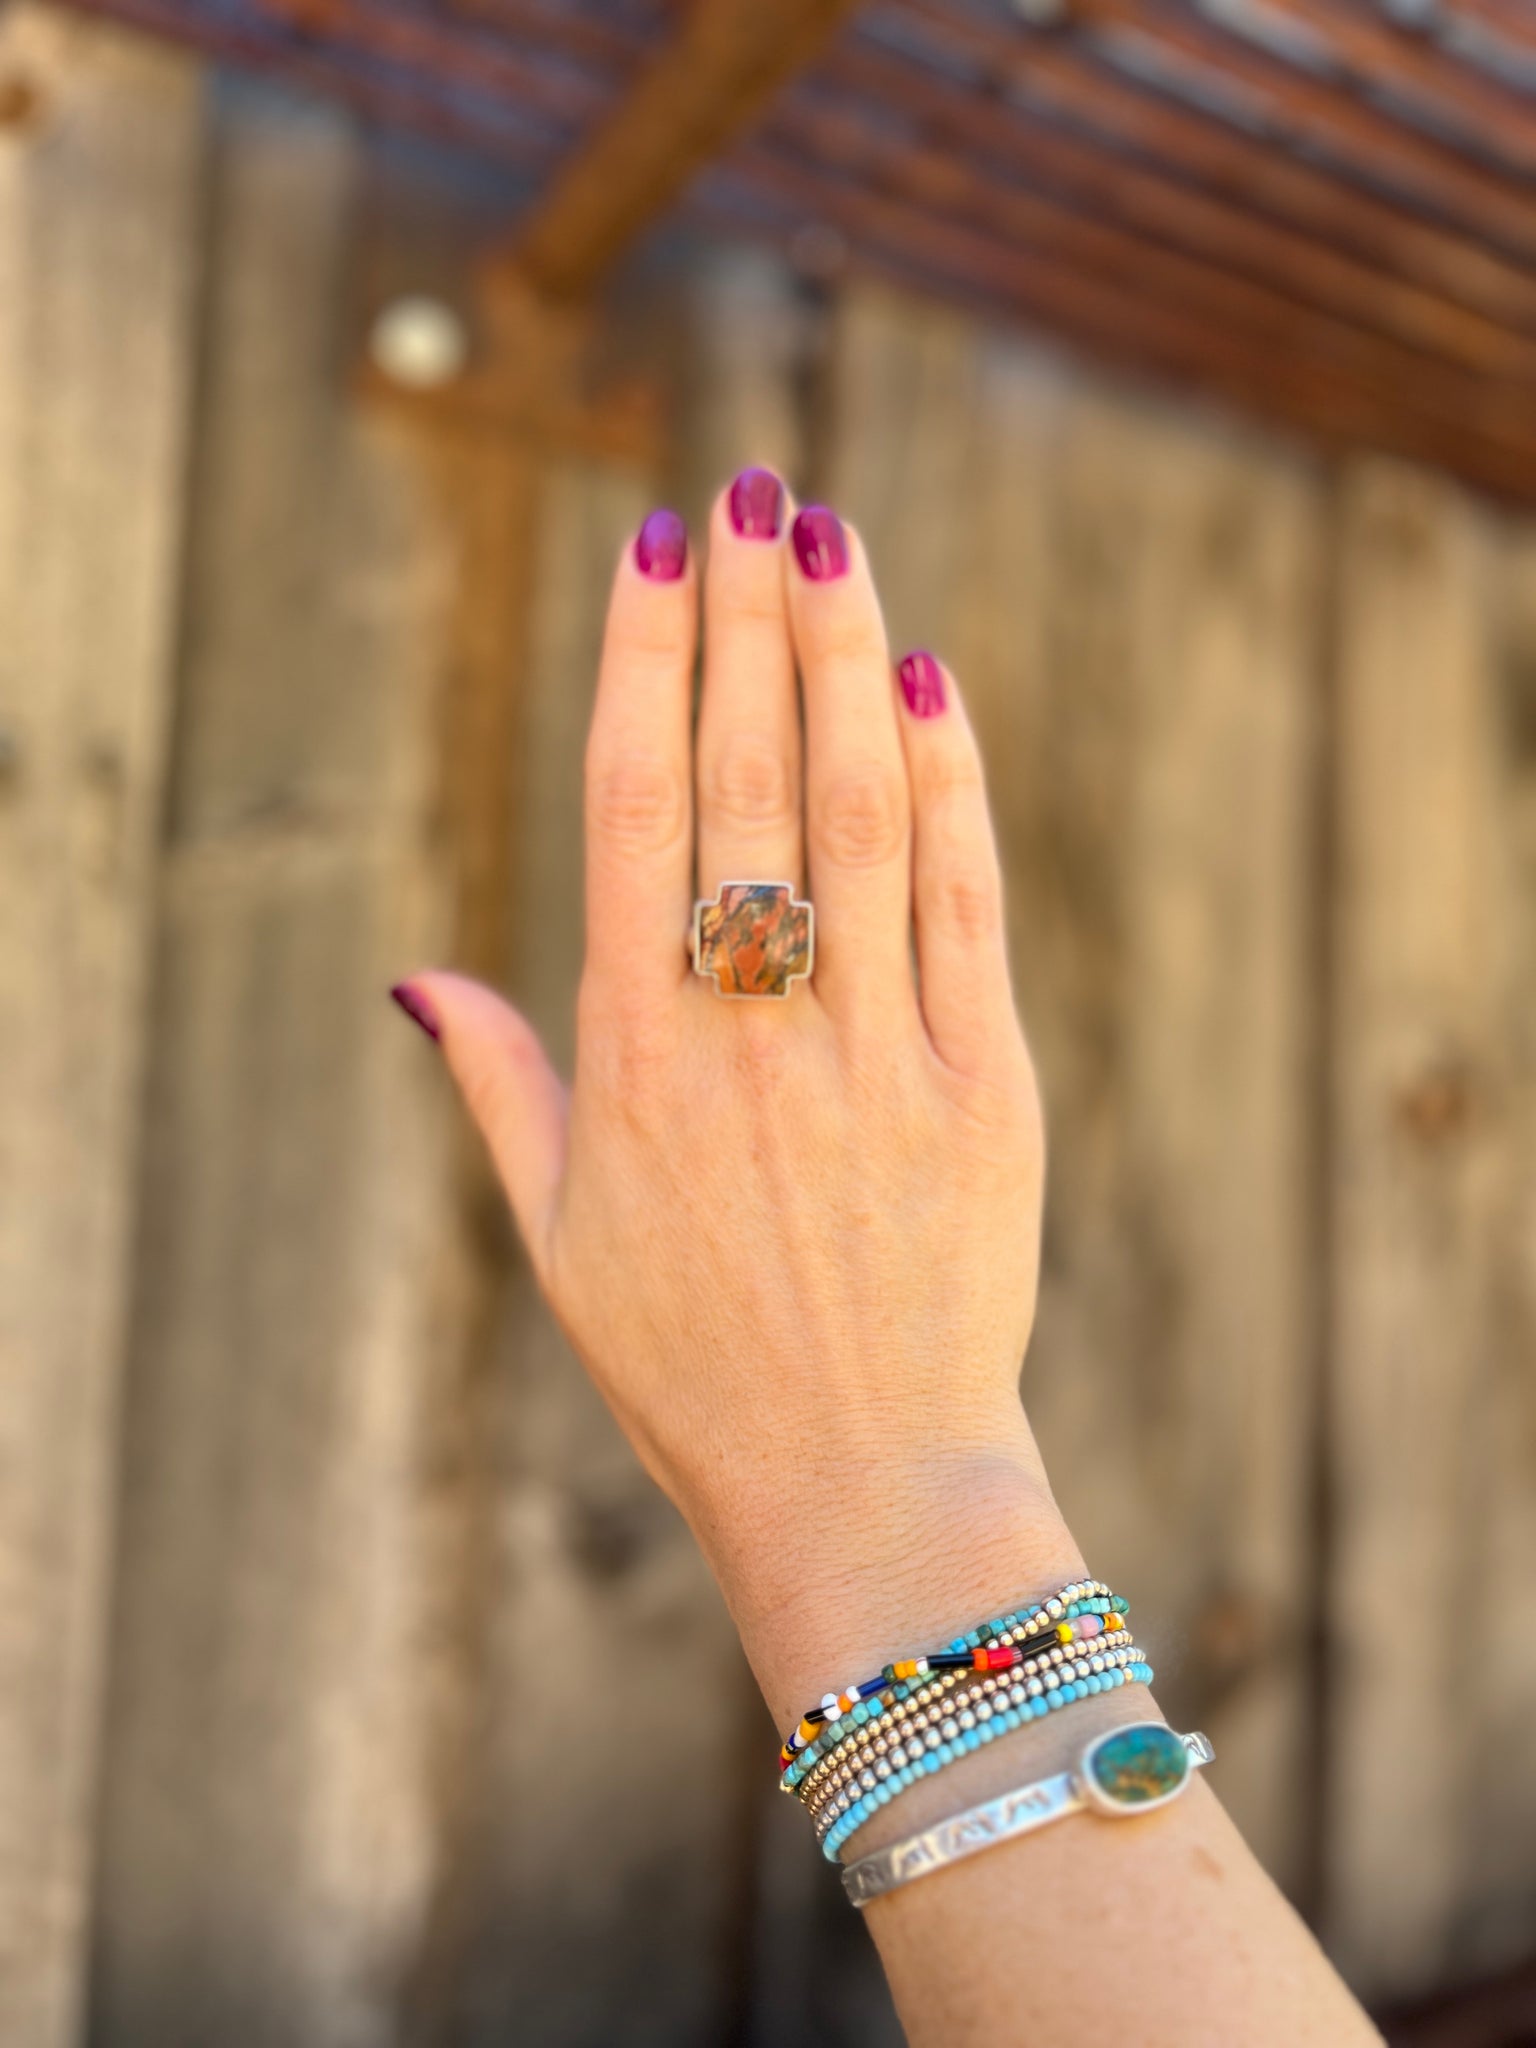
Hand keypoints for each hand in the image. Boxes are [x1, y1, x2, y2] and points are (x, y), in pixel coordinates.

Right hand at [396, 473, 1080, 1724]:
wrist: (860, 1484)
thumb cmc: (692, 1365)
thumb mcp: (558, 1232)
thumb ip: (496, 1084)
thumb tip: (412, 977)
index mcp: (634, 1057)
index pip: (633, 809)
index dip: (644, 663)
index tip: (654, 549)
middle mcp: (750, 1033)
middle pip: (746, 778)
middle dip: (747, 618)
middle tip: (753, 489)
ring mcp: (876, 1052)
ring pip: (860, 814)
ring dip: (845, 661)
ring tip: (833, 539)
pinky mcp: (985, 1085)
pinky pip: (965, 906)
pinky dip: (949, 789)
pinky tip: (930, 687)